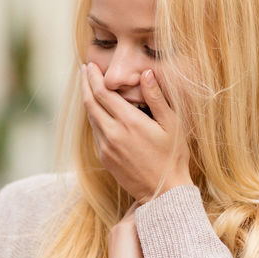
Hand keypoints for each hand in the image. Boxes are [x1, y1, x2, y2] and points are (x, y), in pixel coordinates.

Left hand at [81, 64, 191, 202]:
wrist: (163, 191)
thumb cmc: (173, 156)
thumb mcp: (172, 124)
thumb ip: (157, 98)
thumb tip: (146, 74)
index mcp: (129, 122)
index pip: (103, 93)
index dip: (94, 77)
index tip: (91, 66)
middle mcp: (112, 134)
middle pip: (90, 103)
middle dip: (86, 84)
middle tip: (85, 70)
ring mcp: (106, 147)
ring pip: (91, 118)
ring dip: (88, 100)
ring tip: (89, 86)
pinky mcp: (104, 158)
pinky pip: (96, 132)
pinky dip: (94, 117)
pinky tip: (99, 110)